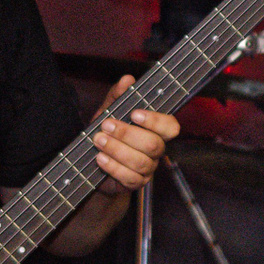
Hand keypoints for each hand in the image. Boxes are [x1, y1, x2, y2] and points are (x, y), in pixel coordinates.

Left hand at [89, 75, 178, 194]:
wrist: (93, 164)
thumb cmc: (107, 134)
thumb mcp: (109, 112)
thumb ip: (118, 96)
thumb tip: (127, 80)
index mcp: (156, 130)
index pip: (170, 126)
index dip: (156, 121)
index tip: (134, 113)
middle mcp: (156, 150)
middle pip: (154, 145)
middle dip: (127, 134)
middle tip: (106, 125)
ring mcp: (147, 168)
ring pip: (140, 162)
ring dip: (117, 149)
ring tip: (98, 140)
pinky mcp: (135, 183)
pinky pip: (129, 178)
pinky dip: (113, 167)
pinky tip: (100, 158)